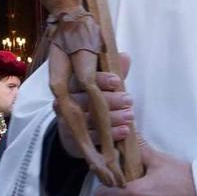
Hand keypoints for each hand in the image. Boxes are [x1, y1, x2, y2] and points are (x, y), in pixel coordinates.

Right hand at [57, 54, 133, 184]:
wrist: (76, 130)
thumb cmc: (92, 100)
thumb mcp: (103, 85)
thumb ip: (113, 72)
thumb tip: (125, 57)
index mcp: (71, 82)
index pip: (82, 78)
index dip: (101, 79)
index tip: (117, 81)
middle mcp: (66, 100)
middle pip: (86, 99)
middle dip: (111, 99)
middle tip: (129, 100)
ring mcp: (67, 120)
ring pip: (89, 119)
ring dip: (113, 117)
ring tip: (130, 115)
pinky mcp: (73, 138)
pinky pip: (91, 136)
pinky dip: (110, 134)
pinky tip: (125, 131)